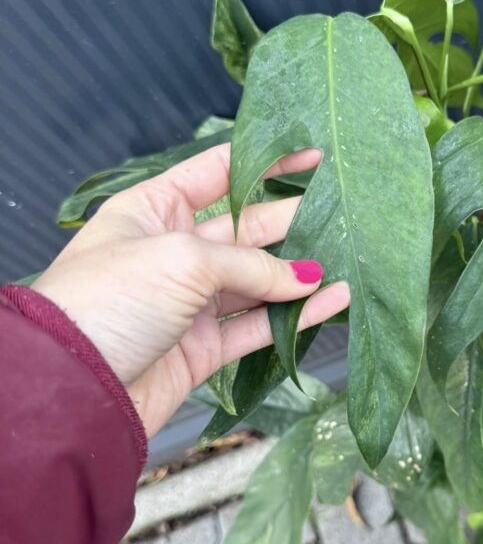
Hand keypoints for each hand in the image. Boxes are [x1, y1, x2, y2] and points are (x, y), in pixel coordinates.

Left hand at [33, 143, 349, 435]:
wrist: (73, 389)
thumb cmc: (109, 301)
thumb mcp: (182, 259)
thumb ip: (251, 263)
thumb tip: (308, 276)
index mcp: (154, 209)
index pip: (220, 172)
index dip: (267, 160)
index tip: (316, 154)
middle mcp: (174, 250)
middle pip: (247, 228)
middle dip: (293, 219)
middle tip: (343, 212)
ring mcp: (190, 301)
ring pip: (257, 280)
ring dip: (300, 271)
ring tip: (348, 256)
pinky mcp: (203, 348)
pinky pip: (258, 325)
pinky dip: (296, 314)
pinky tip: (334, 298)